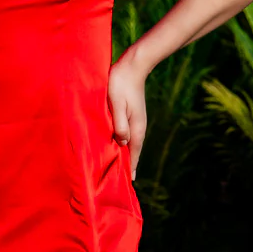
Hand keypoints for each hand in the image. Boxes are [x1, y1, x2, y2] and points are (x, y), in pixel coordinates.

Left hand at [107, 51, 147, 180]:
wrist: (132, 66)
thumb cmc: (121, 84)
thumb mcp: (117, 104)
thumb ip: (120, 124)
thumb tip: (121, 142)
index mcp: (137, 128)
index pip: (132, 155)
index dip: (128, 170)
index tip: (125, 185)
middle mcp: (138, 127)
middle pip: (131, 151)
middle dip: (125, 165)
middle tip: (116, 181)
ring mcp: (136, 121)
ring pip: (128, 143)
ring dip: (122, 154)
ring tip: (113, 167)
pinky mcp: (131, 114)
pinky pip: (126, 134)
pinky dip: (120, 142)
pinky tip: (113, 144)